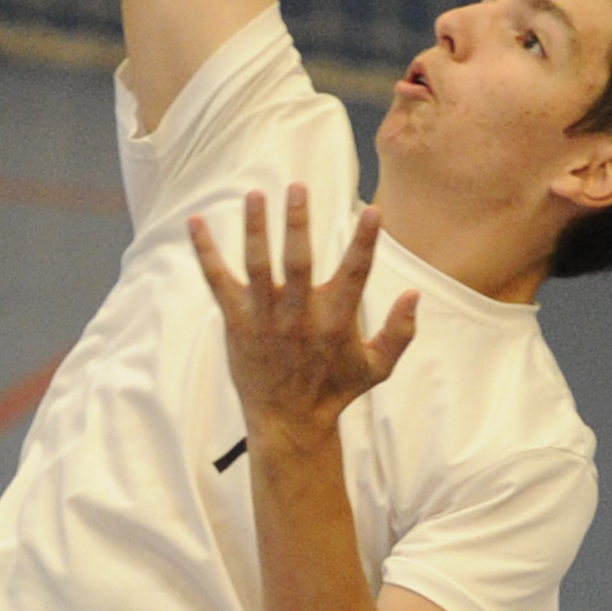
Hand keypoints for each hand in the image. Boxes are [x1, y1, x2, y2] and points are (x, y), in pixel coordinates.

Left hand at [187, 190, 418, 446]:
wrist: (290, 423)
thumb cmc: (334, 390)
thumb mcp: (377, 369)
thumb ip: (400, 332)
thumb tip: (415, 294)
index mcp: (336, 321)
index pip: (355, 274)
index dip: (365, 242)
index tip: (373, 211)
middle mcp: (299, 317)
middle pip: (298, 261)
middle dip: (298, 223)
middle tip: (298, 186)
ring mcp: (265, 319)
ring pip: (257, 265)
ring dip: (255, 229)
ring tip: (255, 195)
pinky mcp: (236, 324)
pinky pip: (217, 281)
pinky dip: (205, 252)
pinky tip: (196, 222)